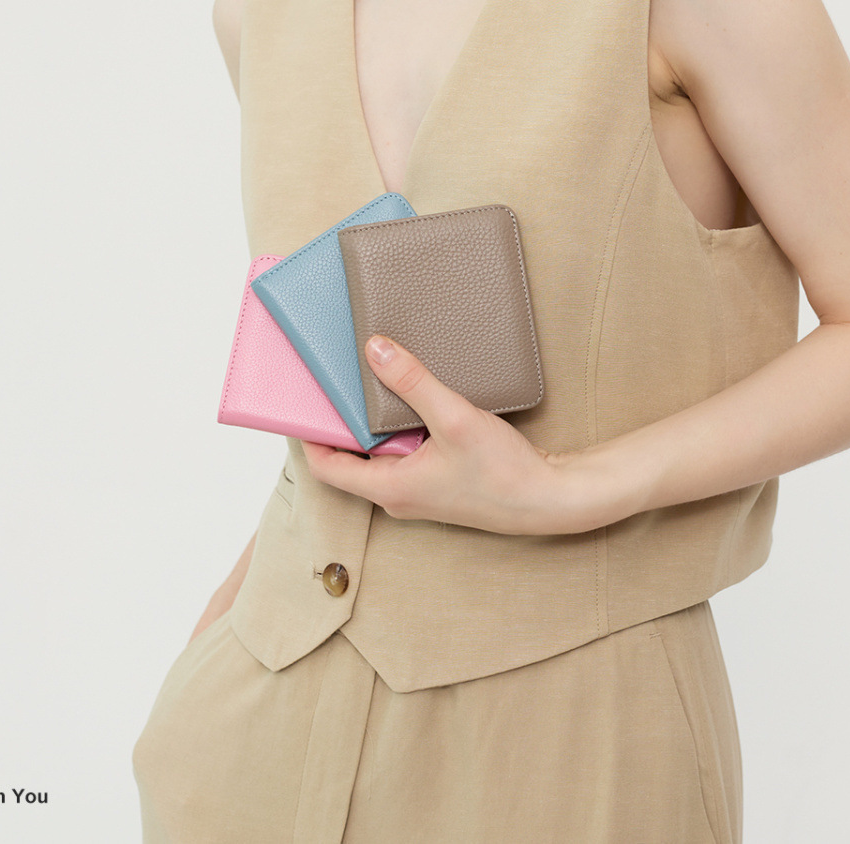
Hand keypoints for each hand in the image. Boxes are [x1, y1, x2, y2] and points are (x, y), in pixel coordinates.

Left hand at [299, 334, 592, 534]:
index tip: (299, 402)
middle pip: (349, 458)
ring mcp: (419, 491)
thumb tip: (375, 349)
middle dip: (339, 422)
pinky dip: (398, 428)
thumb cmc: (502, 473)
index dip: (307, 435)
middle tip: (332, 381)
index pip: (325, 466)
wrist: (549, 500)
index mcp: (390, 488)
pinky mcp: (439, 482)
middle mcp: (398, 494)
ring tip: (368, 382)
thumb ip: (414, 382)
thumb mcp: (454, 418)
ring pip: (379, 454)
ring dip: (371, 423)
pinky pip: (404, 454)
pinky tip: (412, 400)